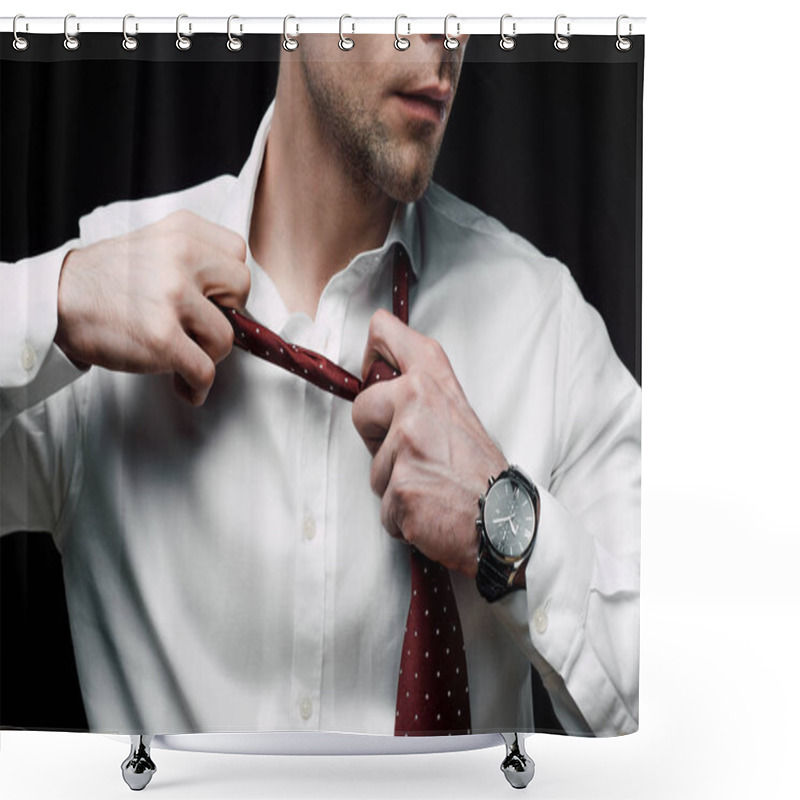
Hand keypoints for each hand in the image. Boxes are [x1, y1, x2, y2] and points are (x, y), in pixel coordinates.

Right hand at [55, 210, 249, 404]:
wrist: (56, 301)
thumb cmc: (109, 280)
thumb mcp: (154, 245)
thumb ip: (194, 258)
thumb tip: (235, 299)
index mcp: (183, 231)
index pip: (238, 253)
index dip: (229, 282)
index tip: (210, 298)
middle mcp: (181, 256)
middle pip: (242, 289)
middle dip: (227, 314)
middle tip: (199, 326)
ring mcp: (172, 296)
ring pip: (225, 337)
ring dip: (207, 354)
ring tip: (182, 355)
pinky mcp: (162, 337)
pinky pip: (204, 371)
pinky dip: (197, 386)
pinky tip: (183, 385)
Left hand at [352, 309, 507, 576]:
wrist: (505, 519)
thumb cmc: (481, 471)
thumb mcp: (456, 411)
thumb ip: (421, 394)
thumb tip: (380, 383)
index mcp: (432, 379)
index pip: (383, 333)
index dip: (371, 356)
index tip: (376, 375)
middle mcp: (416, 402)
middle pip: (361, 409)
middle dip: (378, 439)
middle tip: (416, 455)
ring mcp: (407, 443)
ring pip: (374, 468)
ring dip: (395, 484)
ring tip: (432, 485)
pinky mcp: (401, 486)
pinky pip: (384, 505)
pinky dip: (402, 516)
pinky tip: (431, 509)